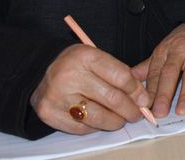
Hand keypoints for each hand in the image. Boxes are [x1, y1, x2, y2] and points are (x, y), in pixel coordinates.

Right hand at [30, 44, 151, 134]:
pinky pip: (83, 128)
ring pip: (99, 117)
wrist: (40, 71)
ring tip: (121, 119)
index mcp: (85, 56)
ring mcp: (58, 96)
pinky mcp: (50, 114)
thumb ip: (120, 75)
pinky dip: (96, 127)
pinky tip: (100, 120)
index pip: (121, 77)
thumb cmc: (77, 65)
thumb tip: (143, 99)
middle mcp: (69, 76)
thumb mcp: (98, 59)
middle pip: (112, 99)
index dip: (137, 91)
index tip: (144, 99)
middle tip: (137, 114)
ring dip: (116, 121)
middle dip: (131, 110)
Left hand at [132, 24, 184, 117]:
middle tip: (160, 112)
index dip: (149, 91)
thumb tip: (128, 82)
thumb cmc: (182, 44)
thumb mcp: (164, 52)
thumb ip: (148, 69)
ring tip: (181, 111)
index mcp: (163, 51)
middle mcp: (179, 52)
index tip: (144, 108)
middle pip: (170, 73)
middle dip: (164, 94)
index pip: (154, 73)